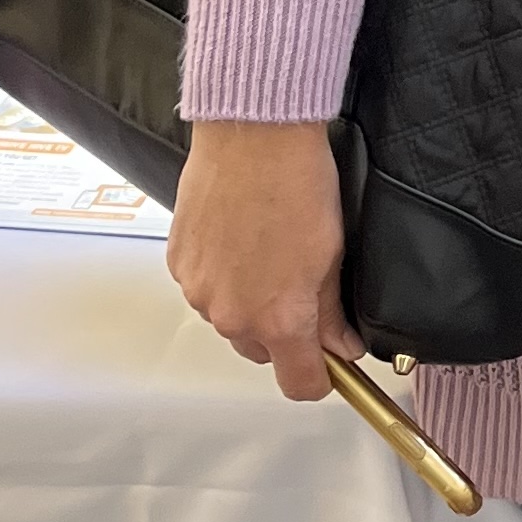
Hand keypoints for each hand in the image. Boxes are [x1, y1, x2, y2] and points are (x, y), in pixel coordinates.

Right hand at [165, 117, 352, 400]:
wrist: (253, 136)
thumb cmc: (298, 185)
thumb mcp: (332, 254)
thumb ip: (331, 312)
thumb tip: (342, 345)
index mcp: (278, 320)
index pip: (299, 384)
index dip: (320, 378)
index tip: (330, 363)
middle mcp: (232, 315)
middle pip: (261, 351)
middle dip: (282, 331)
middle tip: (301, 287)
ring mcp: (200, 291)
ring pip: (231, 319)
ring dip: (248, 302)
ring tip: (267, 253)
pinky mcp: (179, 264)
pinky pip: (205, 288)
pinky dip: (222, 275)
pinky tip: (240, 239)